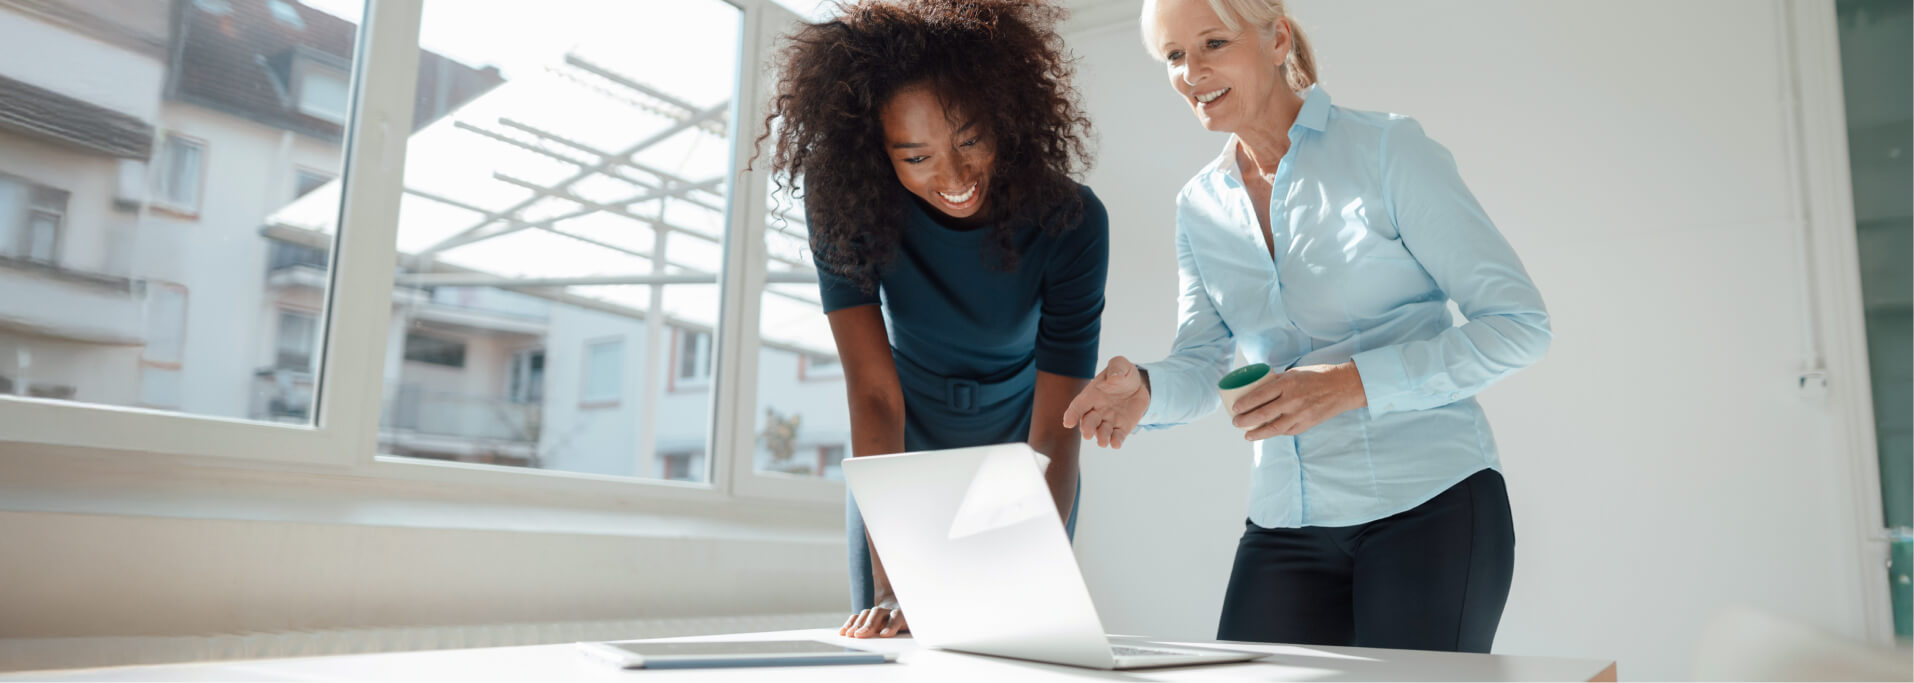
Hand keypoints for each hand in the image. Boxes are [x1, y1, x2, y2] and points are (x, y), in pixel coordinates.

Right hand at [839, 597, 907, 637]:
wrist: (900, 611)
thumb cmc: (904, 627)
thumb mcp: (907, 631)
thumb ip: (900, 633)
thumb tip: (887, 640)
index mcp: (903, 615)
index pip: (898, 616)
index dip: (891, 625)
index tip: (884, 634)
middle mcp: (890, 610)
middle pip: (878, 613)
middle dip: (868, 625)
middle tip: (859, 635)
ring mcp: (878, 611)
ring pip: (866, 613)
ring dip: (857, 624)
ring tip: (850, 634)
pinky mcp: (869, 614)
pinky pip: (858, 616)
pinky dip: (850, 624)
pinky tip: (843, 632)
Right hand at [1062, 356, 1149, 448]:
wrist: (1139, 384)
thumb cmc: (1123, 374)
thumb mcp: (1120, 365)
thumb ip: (1116, 369)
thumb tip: (1113, 379)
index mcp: (1092, 395)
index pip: (1078, 406)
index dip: (1072, 414)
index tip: (1068, 422)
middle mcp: (1097, 410)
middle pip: (1088, 421)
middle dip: (1086, 428)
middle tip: (1086, 434)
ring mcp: (1109, 420)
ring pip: (1102, 431)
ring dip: (1101, 437)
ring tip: (1102, 442)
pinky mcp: (1123, 428)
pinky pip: (1118, 436)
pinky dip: (1116, 441)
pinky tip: (1115, 444)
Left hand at [1230, 362, 1367, 439]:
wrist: (1343, 387)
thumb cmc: (1317, 376)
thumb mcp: (1295, 373)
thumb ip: (1278, 382)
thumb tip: (1259, 387)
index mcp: (1288, 383)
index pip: (1259, 395)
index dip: (1244, 404)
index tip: (1235, 408)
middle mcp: (1292, 399)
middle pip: (1262, 413)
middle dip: (1245, 420)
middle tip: (1235, 422)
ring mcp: (1300, 414)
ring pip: (1273, 428)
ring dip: (1257, 433)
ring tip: (1247, 435)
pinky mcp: (1307, 424)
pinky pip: (1287, 431)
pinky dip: (1275, 433)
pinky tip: (1266, 433)